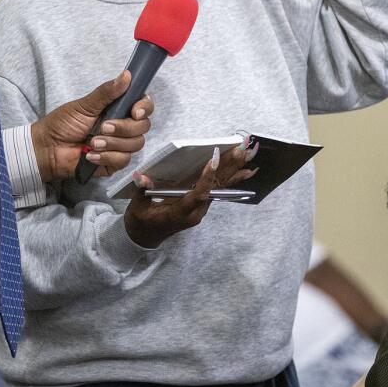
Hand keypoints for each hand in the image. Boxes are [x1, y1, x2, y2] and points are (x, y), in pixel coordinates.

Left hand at [29, 71, 153, 181]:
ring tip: (91, 143)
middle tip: (102, 128)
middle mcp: (123, 126)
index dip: (145, 108)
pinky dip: (107, 157)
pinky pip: (123, 160)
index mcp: (118, 109)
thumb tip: (127, 75)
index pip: (144, 106)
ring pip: (135, 144)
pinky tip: (90, 155)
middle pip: (143, 126)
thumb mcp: (84, 105)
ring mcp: (120, 145)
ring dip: (113, 144)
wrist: (47, 148)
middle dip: (124, 128)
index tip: (135, 112)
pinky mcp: (114, 162)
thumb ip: (107, 92)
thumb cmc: (63, 123)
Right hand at [123, 142, 257, 248]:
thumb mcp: (138, 207)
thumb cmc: (142, 220)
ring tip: (248, 154)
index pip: (198, 195)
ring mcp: (201, 209)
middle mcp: (195, 212)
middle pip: (215, 188)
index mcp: (180, 214)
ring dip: (233, 170)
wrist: (146, 236)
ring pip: (220, 188)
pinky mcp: (202, 205)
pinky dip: (231, 178)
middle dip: (228, 168)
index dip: (207, 178)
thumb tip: (142, 177)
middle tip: (242, 150)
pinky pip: (219, 190)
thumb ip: (142, 191)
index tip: (214, 158)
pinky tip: (245, 170)